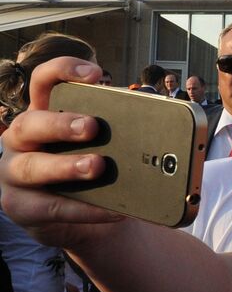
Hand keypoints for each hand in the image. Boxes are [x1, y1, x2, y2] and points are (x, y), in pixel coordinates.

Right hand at [0, 57, 123, 247]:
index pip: (43, 82)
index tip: (94, 74)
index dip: (63, 71)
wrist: (80, 220)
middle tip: (92, 127)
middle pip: (30, 123)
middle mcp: (22, 140)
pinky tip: (111, 211)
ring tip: (97, 166)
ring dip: (66, 166)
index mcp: (43, 115)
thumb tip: (156, 130)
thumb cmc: (89, 174)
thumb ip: (115, 134)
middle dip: (61, 124)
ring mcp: (15, 173)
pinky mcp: (21, 206)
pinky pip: (50, 208)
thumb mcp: (100, 147)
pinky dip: (84, 210)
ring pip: (31, 167)